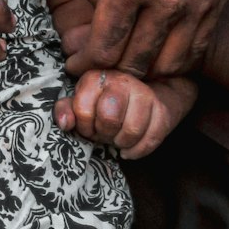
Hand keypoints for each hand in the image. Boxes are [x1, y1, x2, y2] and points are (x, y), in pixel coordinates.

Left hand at [54, 69, 196, 160]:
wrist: (152, 89)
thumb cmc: (108, 100)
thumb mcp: (82, 101)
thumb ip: (66, 110)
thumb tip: (64, 123)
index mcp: (95, 77)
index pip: (82, 111)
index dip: (84, 127)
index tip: (89, 127)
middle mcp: (121, 81)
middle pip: (109, 119)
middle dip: (104, 134)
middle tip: (106, 133)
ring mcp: (145, 94)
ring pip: (131, 131)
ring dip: (122, 143)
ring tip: (119, 137)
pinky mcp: (164, 110)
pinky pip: (150, 141)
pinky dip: (137, 151)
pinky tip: (131, 147)